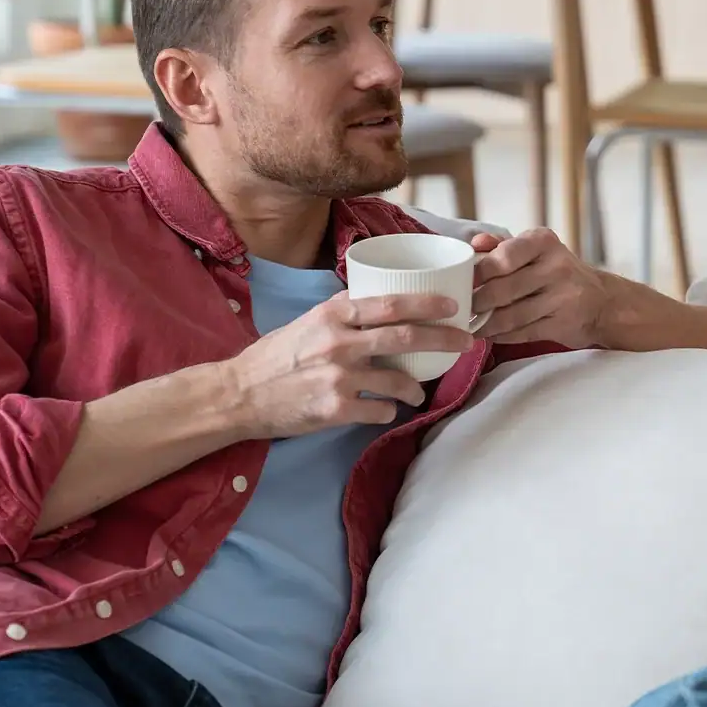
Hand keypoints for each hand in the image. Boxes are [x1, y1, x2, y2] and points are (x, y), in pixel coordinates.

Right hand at [222, 292, 474, 435]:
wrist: (240, 394)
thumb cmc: (275, 357)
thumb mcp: (307, 321)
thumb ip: (342, 311)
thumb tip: (375, 297)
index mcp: (333, 316)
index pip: (390, 304)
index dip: (427, 304)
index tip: (452, 305)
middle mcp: (339, 343)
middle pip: (406, 338)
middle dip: (444, 339)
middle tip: (466, 342)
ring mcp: (338, 377)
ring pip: (398, 381)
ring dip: (415, 388)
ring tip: (417, 391)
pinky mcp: (335, 408)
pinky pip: (380, 409)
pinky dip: (388, 410)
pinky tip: (383, 409)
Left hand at [469, 227, 610, 347]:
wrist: (602, 302)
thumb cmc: (558, 272)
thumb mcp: (536, 250)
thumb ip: (503, 245)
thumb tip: (475, 244)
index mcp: (543, 242)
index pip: (503, 257)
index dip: (479, 272)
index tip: (465, 281)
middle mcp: (556, 267)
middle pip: (503, 289)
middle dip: (478, 302)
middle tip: (465, 307)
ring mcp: (562, 298)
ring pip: (510, 316)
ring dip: (486, 323)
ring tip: (472, 325)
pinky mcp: (562, 325)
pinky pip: (522, 333)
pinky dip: (502, 336)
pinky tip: (492, 335)